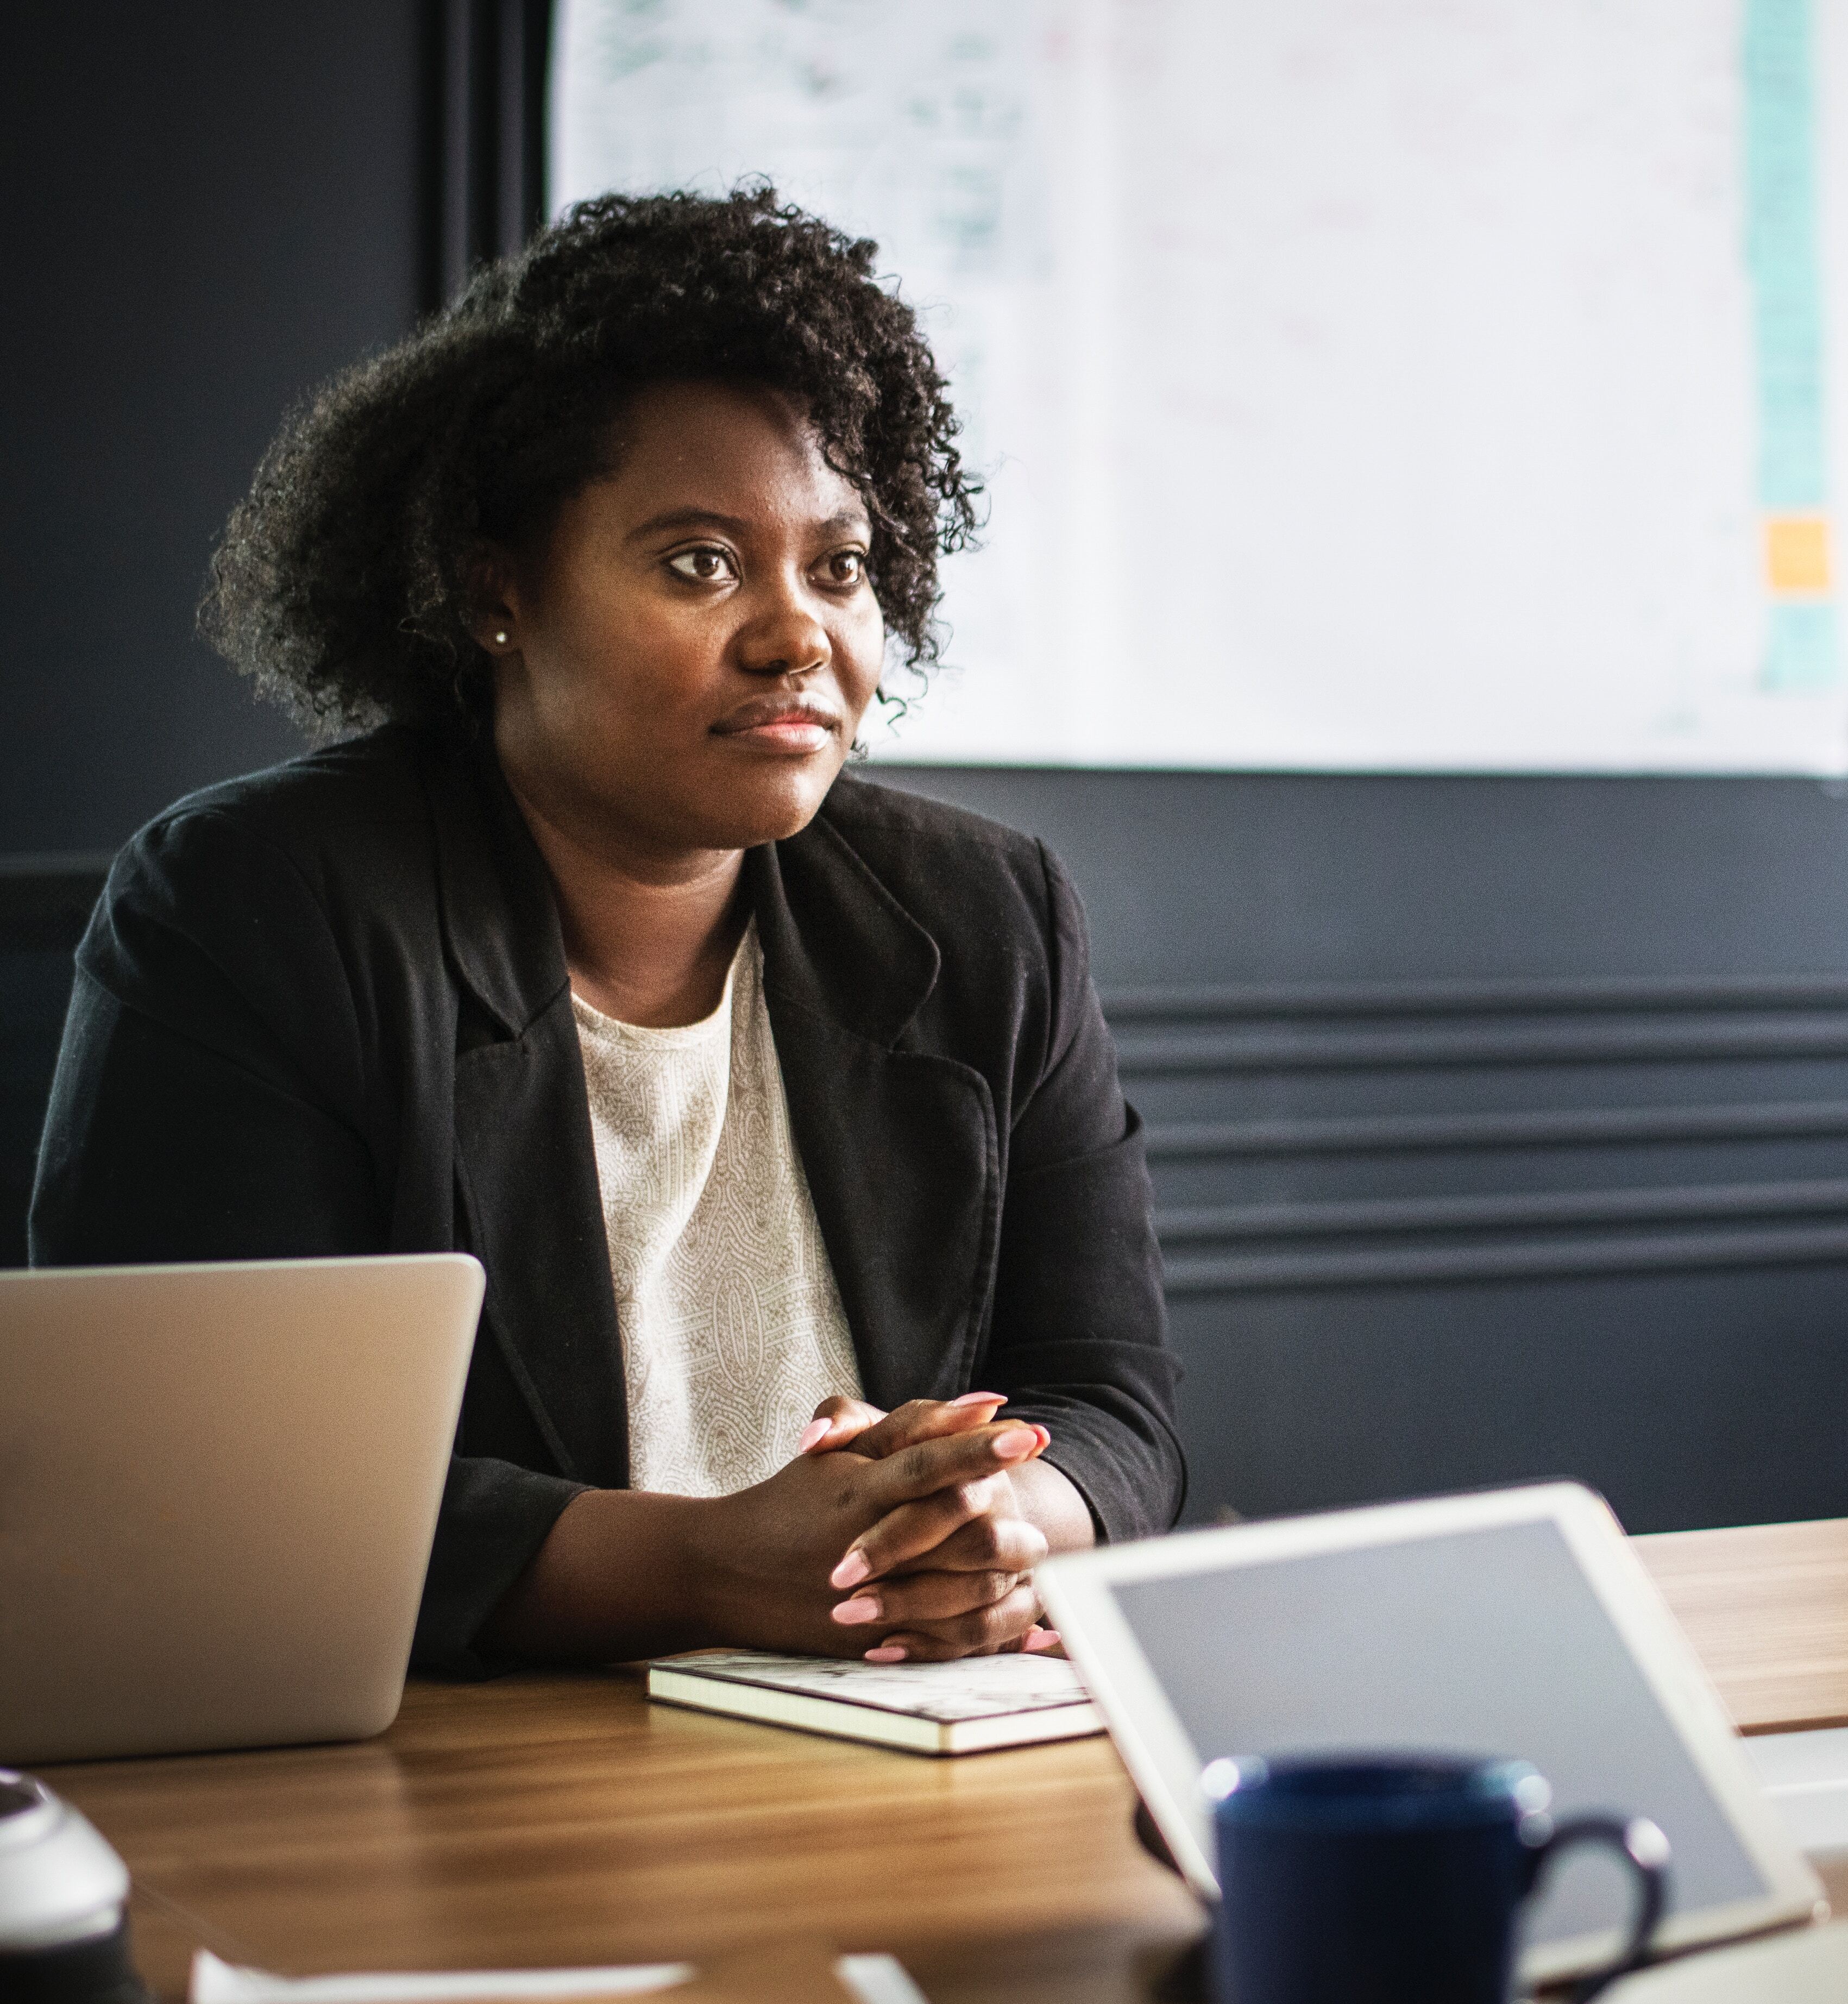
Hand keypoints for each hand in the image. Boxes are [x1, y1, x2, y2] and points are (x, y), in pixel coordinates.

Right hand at [688, 1419, 1048, 1659]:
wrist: (723, 1572)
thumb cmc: (790, 1501)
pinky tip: (1026, 1620)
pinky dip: (990, 1632)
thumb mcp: (840, 1453)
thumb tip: (987, 1403)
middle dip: (1010, 1519)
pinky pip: (944, 1641)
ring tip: (1037, 1556)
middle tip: (1044, 1520)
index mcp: (858, 1491)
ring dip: (1007, 1575)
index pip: (929, 1464)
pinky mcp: (870, 1639)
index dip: (982, 1449)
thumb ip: (911, 1426)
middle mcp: (866, 1544)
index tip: (1032, 1432)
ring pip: (958, 1590)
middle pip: (953, 1530)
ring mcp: (869, 1597)